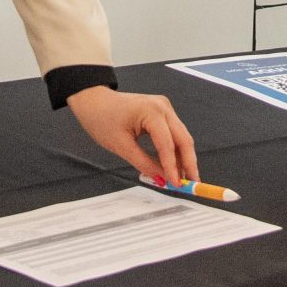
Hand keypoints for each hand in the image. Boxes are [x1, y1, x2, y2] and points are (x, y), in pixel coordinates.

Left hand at [66, 85, 198, 185]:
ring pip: (181, 136)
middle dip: (189, 163)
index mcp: (150, 111)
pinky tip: (176, 165)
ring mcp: (164, 107)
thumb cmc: (102, 119)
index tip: (176, 185)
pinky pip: (174, 133)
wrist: (94, 101)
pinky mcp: (163, 111)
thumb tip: (161, 179)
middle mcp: (162, 107)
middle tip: (193, 183)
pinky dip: (175, 150)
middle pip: (183, 138)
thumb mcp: (120, 146)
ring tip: (184, 178)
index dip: (173, 166)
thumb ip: (143, 163)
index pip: (167, 144)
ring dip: (184, 157)